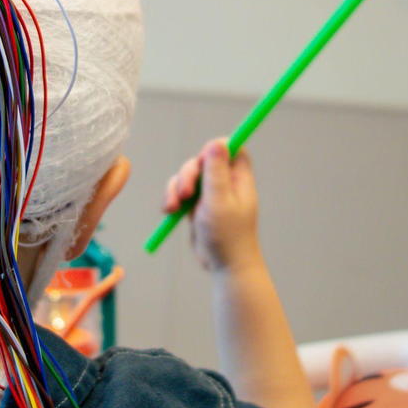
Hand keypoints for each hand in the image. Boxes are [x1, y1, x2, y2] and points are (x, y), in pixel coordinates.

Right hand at [162, 138, 261, 273]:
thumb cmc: (228, 235)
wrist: (225, 265)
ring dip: (175, 188)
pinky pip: (179, 190)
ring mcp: (210, 192)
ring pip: (187, 175)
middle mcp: (225, 181)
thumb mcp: (220, 201)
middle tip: (185, 194)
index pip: (231, 147)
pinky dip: (172, 197)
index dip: (215, 147)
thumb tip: (218, 142)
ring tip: (173, 208)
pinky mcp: (196, 203)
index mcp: (238, 177)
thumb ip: (216, 171)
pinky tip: (169, 211)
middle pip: (202, 159)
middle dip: (188, 174)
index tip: (202, 159)